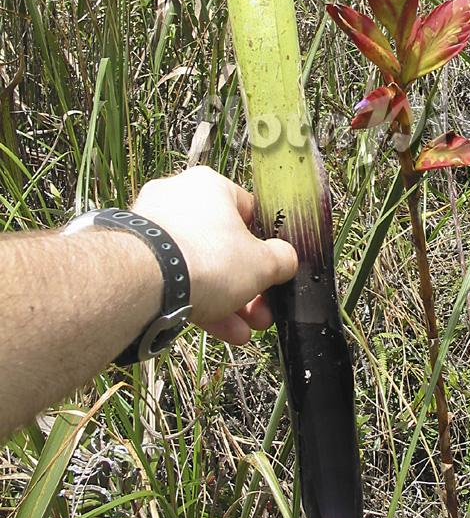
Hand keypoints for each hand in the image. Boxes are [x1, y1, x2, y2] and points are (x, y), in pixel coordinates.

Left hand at [132, 166, 296, 344]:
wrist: (144, 283)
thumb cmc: (208, 259)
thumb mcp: (263, 262)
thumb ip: (282, 259)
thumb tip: (287, 260)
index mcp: (210, 186)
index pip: (248, 211)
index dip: (266, 245)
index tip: (273, 271)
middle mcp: (177, 199)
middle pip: (224, 246)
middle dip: (248, 285)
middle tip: (262, 310)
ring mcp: (153, 229)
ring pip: (200, 267)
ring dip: (227, 300)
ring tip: (246, 330)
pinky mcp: (135, 258)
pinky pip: (175, 280)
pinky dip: (198, 302)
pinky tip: (222, 331)